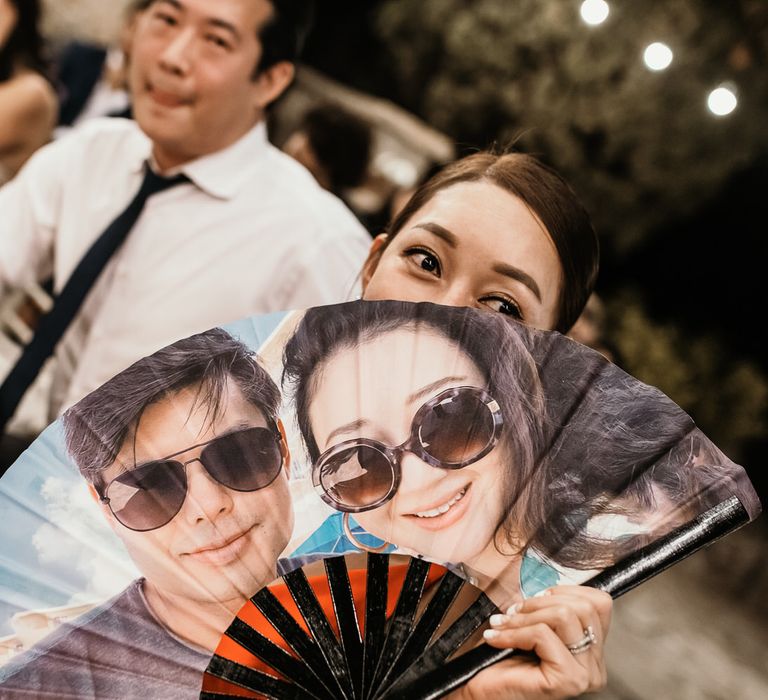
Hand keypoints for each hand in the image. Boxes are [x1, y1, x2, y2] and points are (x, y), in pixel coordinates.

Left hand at [452, 586, 611, 699]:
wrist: (482, 689)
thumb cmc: (503, 659)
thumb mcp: (534, 624)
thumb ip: (551, 607)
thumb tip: (549, 586)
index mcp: (592, 649)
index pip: (599, 603)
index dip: (564, 591)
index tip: (535, 597)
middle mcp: (595, 665)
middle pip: (583, 606)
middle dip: (541, 601)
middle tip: (514, 611)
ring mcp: (585, 675)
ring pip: (565, 616)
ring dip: (526, 615)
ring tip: (504, 624)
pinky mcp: (568, 680)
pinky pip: (543, 635)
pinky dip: (515, 632)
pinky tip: (497, 638)